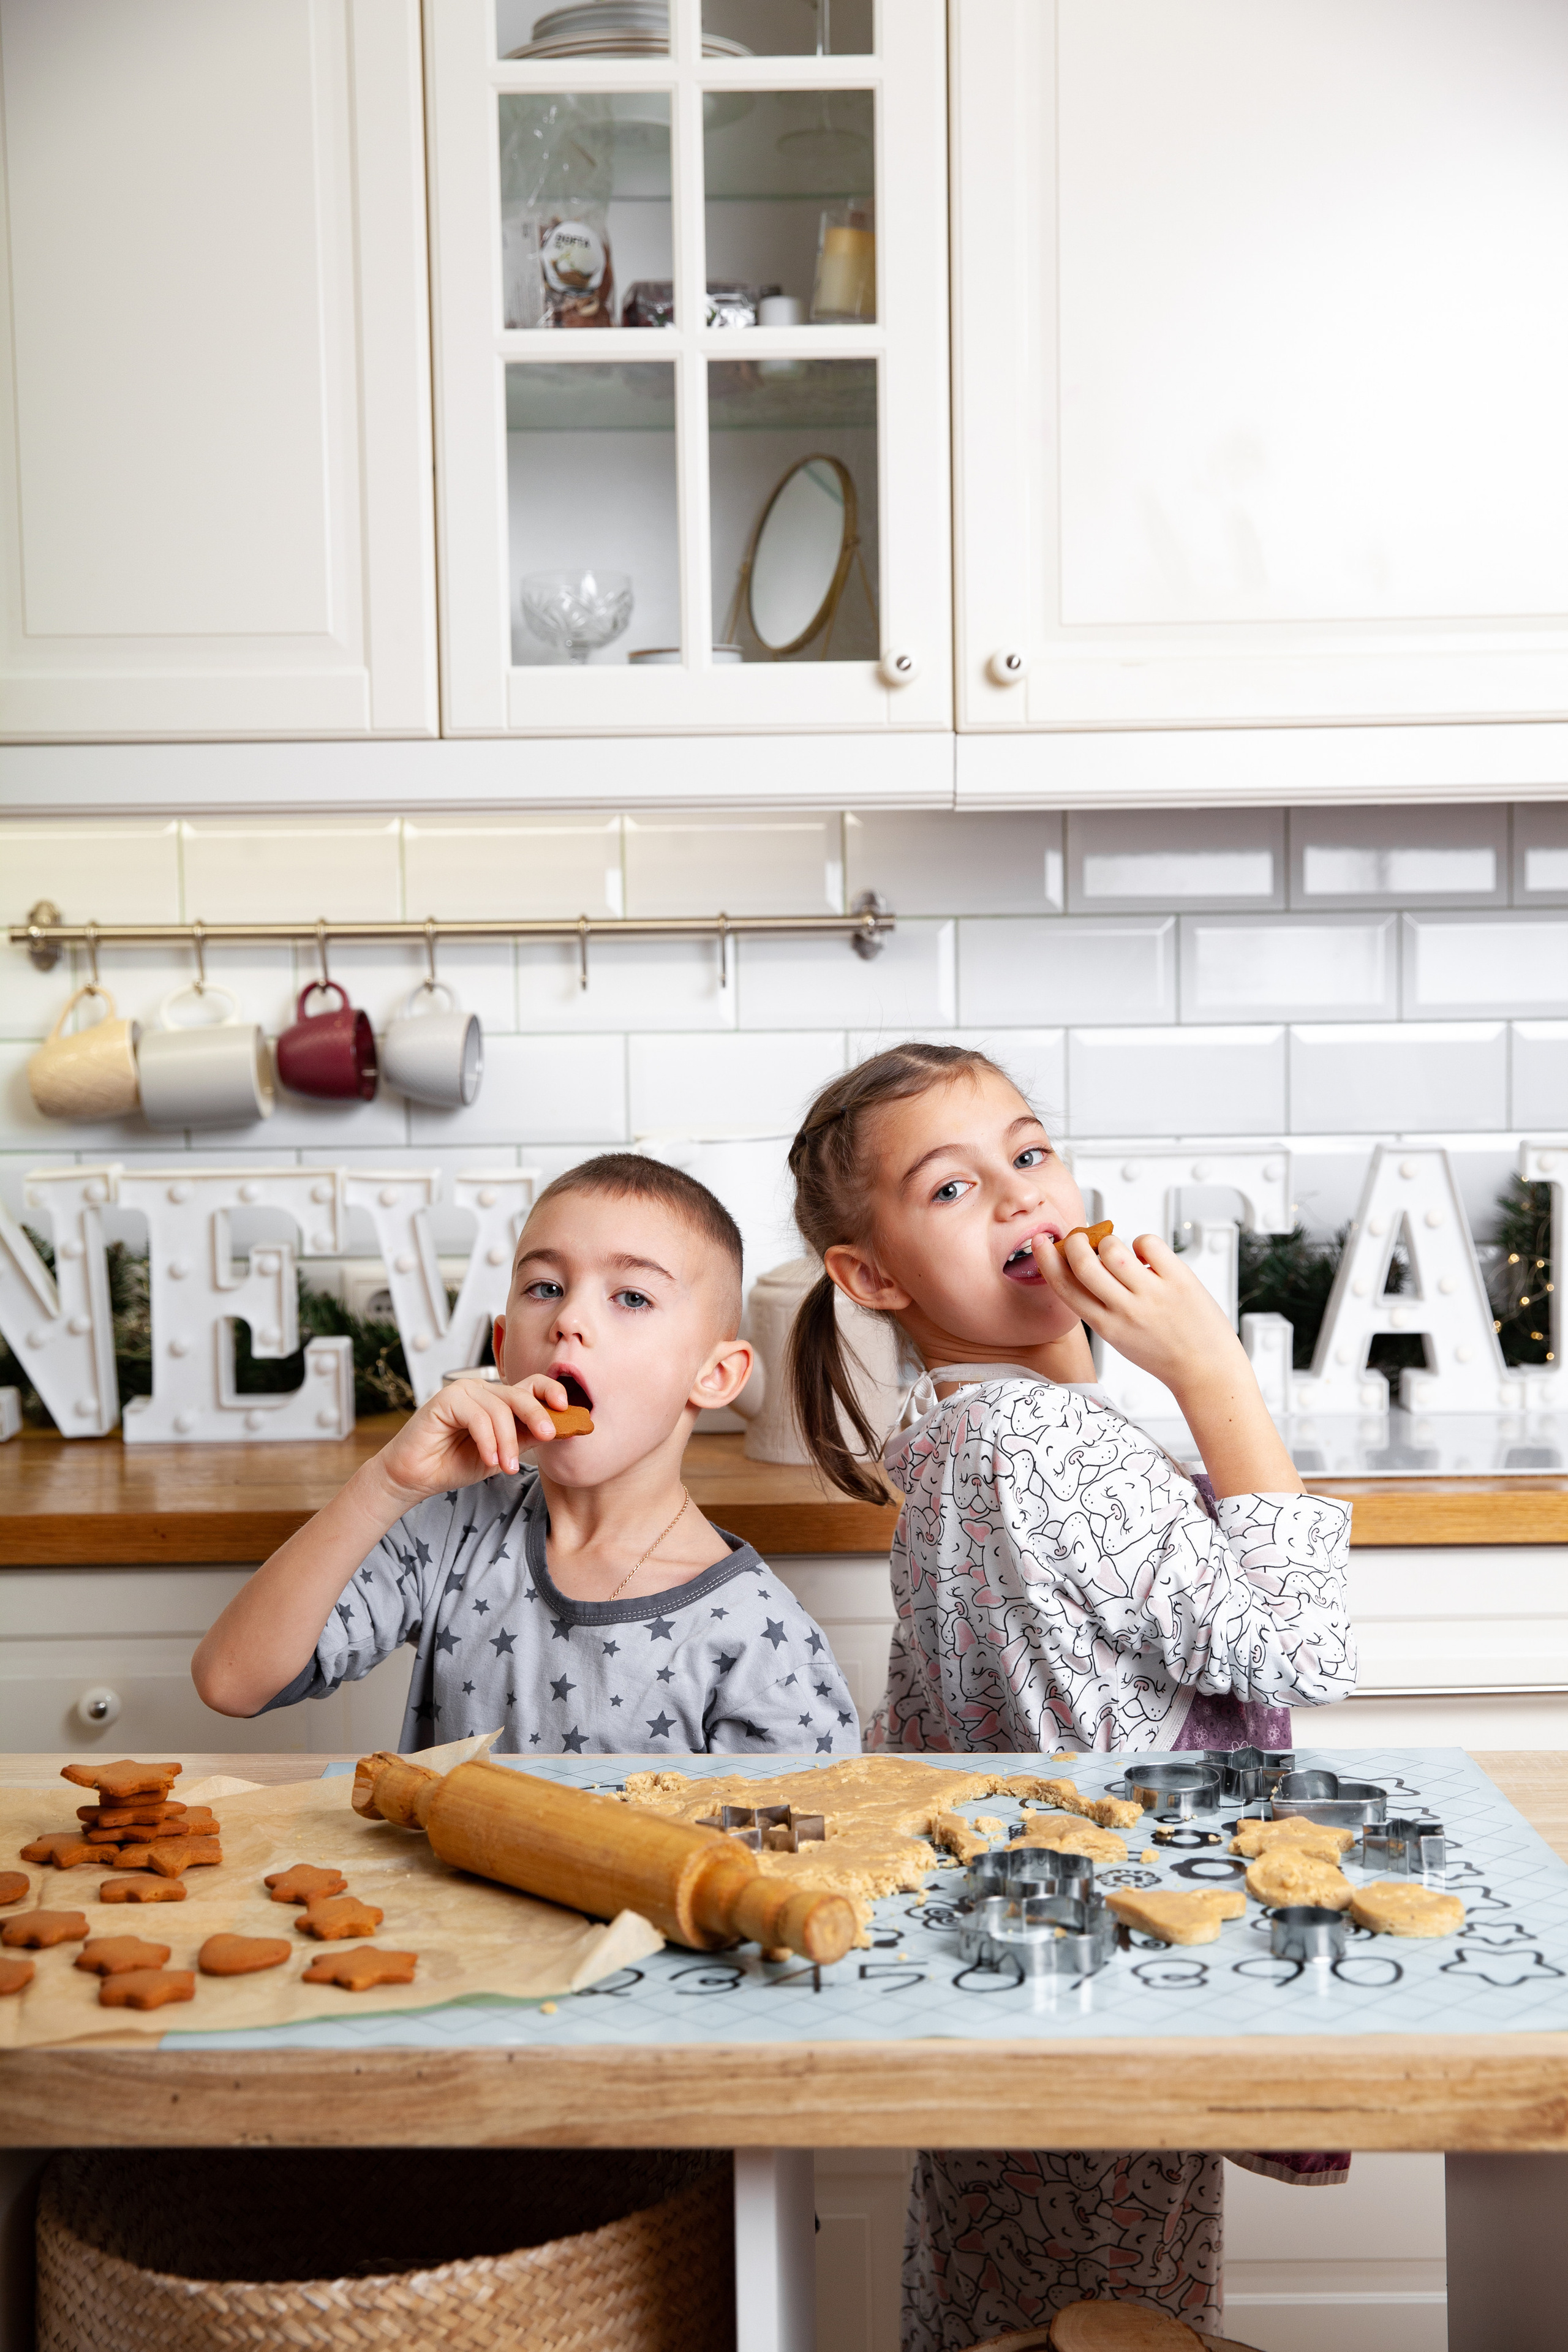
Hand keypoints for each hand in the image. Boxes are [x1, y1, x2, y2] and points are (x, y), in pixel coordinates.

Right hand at [369, 1374, 569, 1509]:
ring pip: (500, 1410)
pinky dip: (488, 1440)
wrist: (415, 1477)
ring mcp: (463, 1392)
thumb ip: (524, 1439)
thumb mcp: (500, 1454)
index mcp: (498, 1400)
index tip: (567, 1409)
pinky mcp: (445, 1400)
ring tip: (507, 1467)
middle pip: (521, 1394)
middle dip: (537, 1415)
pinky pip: (477, 1416)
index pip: (531, 1386)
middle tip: (548, 1436)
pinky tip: (489, 1459)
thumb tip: (559, 1430)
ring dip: (507, 1442)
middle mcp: (482, 1391)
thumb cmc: (454, 1463)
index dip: (551, 1391)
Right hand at [1039, 1230, 1247, 1403]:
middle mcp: (1126, 1310)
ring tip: (1121, 1251)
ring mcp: (1152, 1294)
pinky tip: (1147, 1254)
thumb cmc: (1167, 1356)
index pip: (1064, 1287)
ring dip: (1110, 1242)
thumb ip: (1103, 1308)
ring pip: (1113, 1249)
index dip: (1046, 1260)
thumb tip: (1090, 1266)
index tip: (1042, 1243)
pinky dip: (1143, 1241)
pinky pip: (1148, 1243)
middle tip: (1081, 1238)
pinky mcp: (1178, 1280)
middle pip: (1083, 1263)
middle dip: (1075, 1242)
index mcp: (1106, 1326)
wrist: (1207, 1370)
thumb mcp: (1122, 1338)